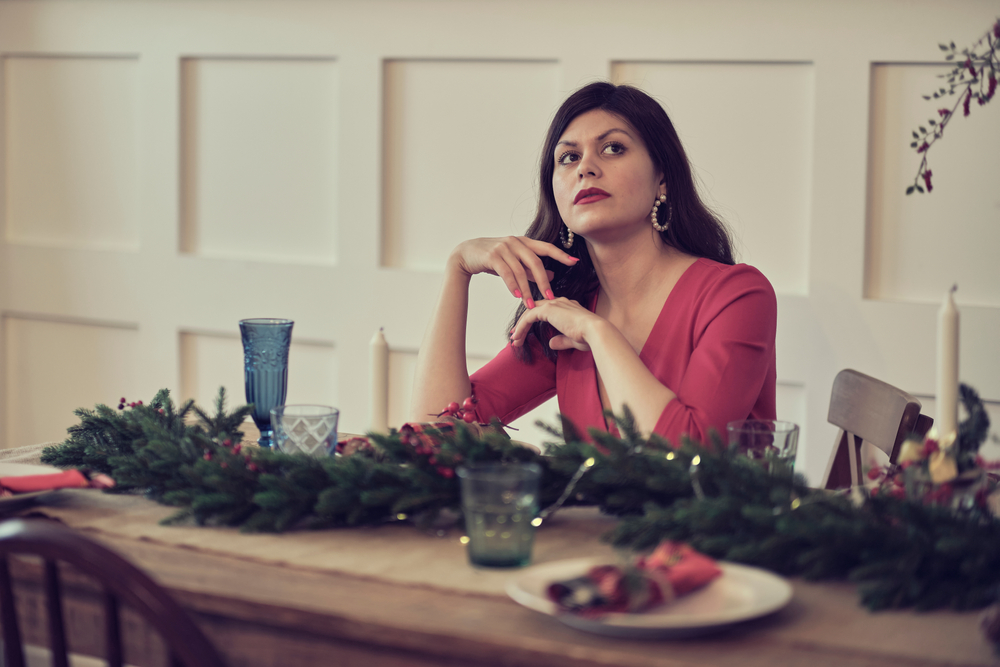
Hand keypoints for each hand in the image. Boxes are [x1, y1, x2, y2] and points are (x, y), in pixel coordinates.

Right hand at [449, 237, 577, 307]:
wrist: (466, 253)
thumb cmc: (493, 259)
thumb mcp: (514, 262)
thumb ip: (531, 269)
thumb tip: (551, 276)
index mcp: (524, 242)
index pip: (546, 247)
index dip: (561, 255)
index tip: (575, 263)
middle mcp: (515, 242)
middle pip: (535, 262)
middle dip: (544, 281)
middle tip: (550, 298)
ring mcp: (503, 248)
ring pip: (520, 270)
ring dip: (526, 289)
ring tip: (530, 304)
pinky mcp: (492, 256)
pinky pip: (506, 272)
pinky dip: (512, 285)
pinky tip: (517, 295)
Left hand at [509, 297, 602, 351]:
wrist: (595, 332)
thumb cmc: (589, 336)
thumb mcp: (572, 340)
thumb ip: (561, 340)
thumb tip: (552, 344)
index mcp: (567, 306)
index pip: (546, 310)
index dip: (534, 320)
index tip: (526, 332)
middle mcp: (560, 302)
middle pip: (535, 309)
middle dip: (524, 322)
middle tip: (515, 335)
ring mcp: (554, 304)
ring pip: (530, 312)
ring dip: (520, 326)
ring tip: (514, 339)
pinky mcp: (548, 310)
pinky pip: (529, 317)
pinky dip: (521, 327)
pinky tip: (517, 336)